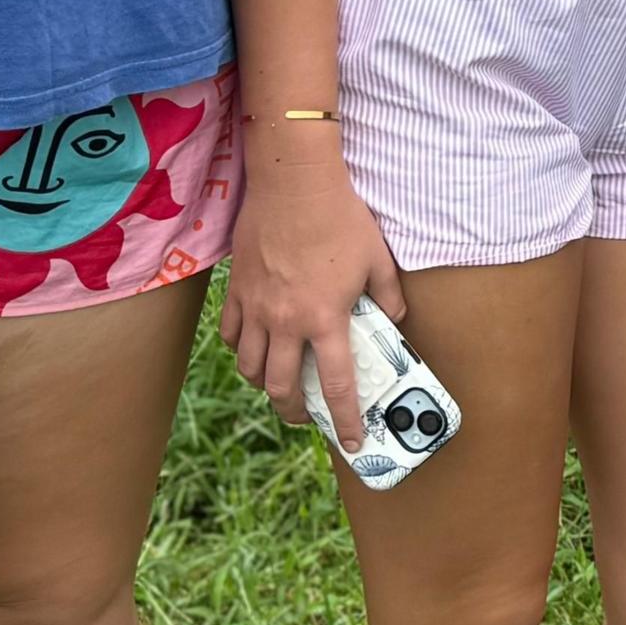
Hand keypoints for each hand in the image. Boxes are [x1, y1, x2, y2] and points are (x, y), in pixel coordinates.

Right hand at [222, 127, 406, 453]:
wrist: (294, 182)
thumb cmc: (340, 218)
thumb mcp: (378, 260)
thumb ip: (389, 298)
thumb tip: (394, 321)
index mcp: (325, 319)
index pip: (336, 386)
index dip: (345, 420)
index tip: (351, 442)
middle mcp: (286, 322)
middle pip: (281, 388)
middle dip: (295, 412)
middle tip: (307, 417)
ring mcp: (256, 308)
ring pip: (250, 367)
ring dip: (264, 384)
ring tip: (278, 385)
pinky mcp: (237, 290)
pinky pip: (231, 334)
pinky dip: (241, 349)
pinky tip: (252, 347)